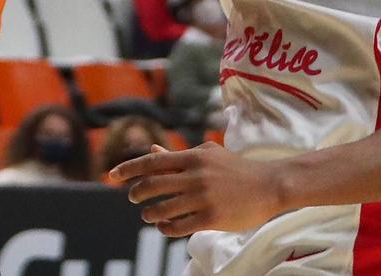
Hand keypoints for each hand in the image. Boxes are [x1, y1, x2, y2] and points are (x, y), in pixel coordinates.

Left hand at [112, 144, 287, 238]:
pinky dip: (165, 228)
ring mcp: (202, 197)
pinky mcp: (210, 218)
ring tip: (147, 215)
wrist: (269, 185)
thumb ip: (178, 156)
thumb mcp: (208, 155)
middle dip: (137, 193)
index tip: (111, 175)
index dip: (129, 169)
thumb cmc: (235, 169)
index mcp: (194, 156)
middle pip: (152, 185)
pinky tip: (163, 227)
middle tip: (133, 198)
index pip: (153, 162)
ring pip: (162, 208)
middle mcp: (195, 175)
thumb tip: (152, 151)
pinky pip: (178, 226)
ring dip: (149, 214)